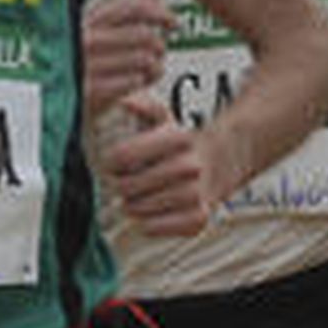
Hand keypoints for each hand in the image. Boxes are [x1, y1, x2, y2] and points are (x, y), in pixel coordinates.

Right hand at [84, 0, 173, 116]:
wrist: (49, 102)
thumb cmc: (77, 66)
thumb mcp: (95, 34)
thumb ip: (123, 13)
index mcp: (87, 23)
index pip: (133, 8)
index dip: (160, 13)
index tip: (172, 22)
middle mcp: (86, 41)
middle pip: (145, 35)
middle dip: (159, 46)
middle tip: (159, 53)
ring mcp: (88, 67)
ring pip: (145, 59)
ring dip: (154, 67)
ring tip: (148, 72)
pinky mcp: (91, 92)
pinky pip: (134, 81)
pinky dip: (143, 83)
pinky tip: (138, 84)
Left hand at [102, 90, 216, 236]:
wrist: (216, 166)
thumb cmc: (178, 145)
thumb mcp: (162, 119)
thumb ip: (144, 106)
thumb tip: (126, 100)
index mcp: (177, 138)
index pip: (122, 156)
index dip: (110, 162)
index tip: (113, 164)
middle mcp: (190, 165)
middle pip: (126, 186)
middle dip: (120, 185)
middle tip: (124, 183)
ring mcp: (195, 194)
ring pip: (138, 208)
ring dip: (132, 204)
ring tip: (139, 196)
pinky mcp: (198, 218)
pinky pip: (153, 227)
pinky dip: (146, 223)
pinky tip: (152, 211)